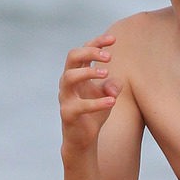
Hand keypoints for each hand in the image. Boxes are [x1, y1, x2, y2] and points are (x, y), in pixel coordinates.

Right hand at [59, 34, 120, 150]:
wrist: (83, 139)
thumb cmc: (95, 112)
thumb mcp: (108, 95)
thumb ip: (113, 85)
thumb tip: (113, 84)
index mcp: (77, 73)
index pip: (83, 51)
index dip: (97, 43)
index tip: (114, 39)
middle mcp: (68, 82)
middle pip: (72, 57)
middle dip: (90, 52)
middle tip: (109, 57)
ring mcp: (65, 97)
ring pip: (69, 77)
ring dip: (88, 72)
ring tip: (107, 73)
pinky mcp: (68, 114)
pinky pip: (80, 105)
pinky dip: (97, 102)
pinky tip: (113, 101)